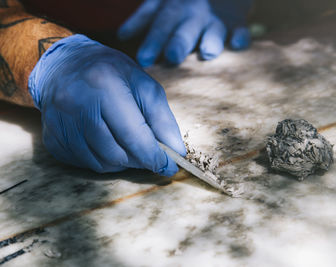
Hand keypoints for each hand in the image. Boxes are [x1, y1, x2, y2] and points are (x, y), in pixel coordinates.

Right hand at [29, 34, 185, 174]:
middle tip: (150, 155)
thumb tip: (177, 151)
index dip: (154, 156)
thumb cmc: (111, 74)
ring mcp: (61, 124)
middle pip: (117, 153)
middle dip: (140, 160)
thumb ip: (162, 118)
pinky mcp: (53, 139)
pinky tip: (107, 143)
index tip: (169, 166)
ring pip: (101, 163)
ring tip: (129, 146)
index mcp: (104, 85)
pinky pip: (85, 164)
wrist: (65, 65)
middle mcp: (77, 104)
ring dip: (123, 162)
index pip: (133, 134)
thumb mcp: (143, 85)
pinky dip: (103, 160)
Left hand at [117, 0, 251, 66]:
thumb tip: (122, 35)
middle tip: (173, 59)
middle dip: (179, 43)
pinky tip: (238, 45)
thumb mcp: (161, 3)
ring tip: (207, 53)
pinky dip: (241, 36)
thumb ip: (143, 19)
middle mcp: (194, 13)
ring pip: (213, 28)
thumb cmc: (182, 4)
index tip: (143, 61)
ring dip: (211, 39)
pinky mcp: (236, 22)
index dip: (152, 41)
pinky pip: (240, 28)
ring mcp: (215, 18)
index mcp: (173, 9)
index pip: (160, 24)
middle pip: (185, 28)